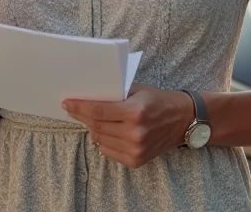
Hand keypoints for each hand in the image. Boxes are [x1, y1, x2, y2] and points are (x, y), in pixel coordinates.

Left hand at [62, 84, 194, 168]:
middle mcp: (134, 132)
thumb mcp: (138, 90)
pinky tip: (107, 132)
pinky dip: (104, 141)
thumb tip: (89, 96)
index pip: (98, 111)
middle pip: (97, 125)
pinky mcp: (136, 160)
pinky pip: (109, 151)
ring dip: (93, 129)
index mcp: (134, 112)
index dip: (80, 107)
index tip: (67, 103)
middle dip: (83, 117)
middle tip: (74, 110)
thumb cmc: (158, 100)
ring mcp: (135, 149)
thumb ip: (115, 93)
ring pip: (100, 139)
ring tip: (93, 119)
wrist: (183, 119)